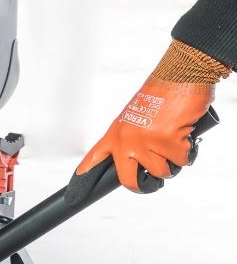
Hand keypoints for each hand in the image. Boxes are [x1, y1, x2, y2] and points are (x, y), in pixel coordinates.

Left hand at [76, 78, 212, 191]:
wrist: (179, 75)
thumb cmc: (161, 92)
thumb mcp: (135, 115)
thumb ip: (132, 136)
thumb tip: (139, 156)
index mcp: (116, 133)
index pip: (95, 157)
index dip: (86, 174)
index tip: (76, 188)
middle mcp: (126, 140)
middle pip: (128, 179)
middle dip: (142, 185)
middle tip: (151, 182)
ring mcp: (146, 143)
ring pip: (161, 171)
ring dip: (172, 161)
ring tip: (175, 141)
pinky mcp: (168, 142)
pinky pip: (181, 160)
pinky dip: (188, 151)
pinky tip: (185, 135)